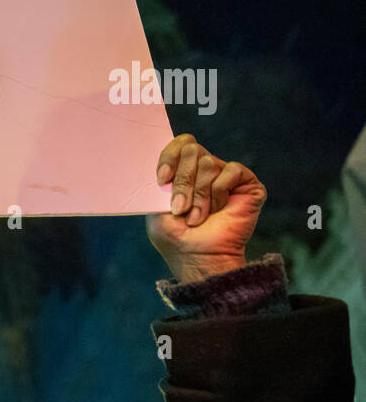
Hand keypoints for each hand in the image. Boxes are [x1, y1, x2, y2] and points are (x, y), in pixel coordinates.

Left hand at [146, 134, 265, 282]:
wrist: (199, 257)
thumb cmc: (176, 237)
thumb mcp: (155, 208)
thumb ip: (158, 181)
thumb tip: (160, 163)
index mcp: (184, 171)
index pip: (179, 143)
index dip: (168, 157)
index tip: (162, 180)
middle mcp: (206, 170)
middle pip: (192, 150)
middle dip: (182, 181)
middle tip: (179, 208)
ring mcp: (226, 175)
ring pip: (208, 162)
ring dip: (199, 195)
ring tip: (197, 217)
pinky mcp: (247, 183)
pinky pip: (231, 170)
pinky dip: (219, 192)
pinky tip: (218, 209)